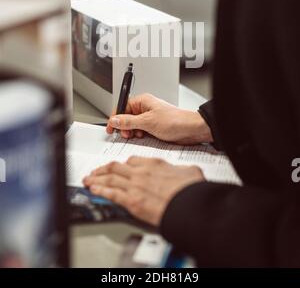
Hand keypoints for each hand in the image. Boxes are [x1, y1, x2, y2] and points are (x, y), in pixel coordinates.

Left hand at [83, 157, 204, 225]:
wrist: (190, 204)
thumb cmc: (190, 189)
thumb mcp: (190, 171)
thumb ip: (181, 170)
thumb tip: (184, 171)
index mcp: (154, 163)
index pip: (132, 160)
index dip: (123, 164)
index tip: (119, 167)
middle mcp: (141, 172)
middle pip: (116, 167)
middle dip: (103, 169)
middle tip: (96, 172)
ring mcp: (135, 186)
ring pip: (110, 178)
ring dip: (97, 178)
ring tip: (89, 180)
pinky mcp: (132, 201)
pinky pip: (111, 193)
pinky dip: (100, 190)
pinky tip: (94, 190)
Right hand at [107, 93, 211, 144]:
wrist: (191, 129)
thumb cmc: (175, 120)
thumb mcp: (147, 122)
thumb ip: (128, 121)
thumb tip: (114, 120)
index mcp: (142, 101)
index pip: (122, 107)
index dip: (115, 118)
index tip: (110, 128)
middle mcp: (145, 108)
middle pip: (126, 117)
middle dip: (124, 127)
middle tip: (126, 134)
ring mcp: (150, 117)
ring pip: (133, 125)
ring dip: (132, 132)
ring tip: (137, 136)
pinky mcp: (154, 126)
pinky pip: (141, 130)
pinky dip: (140, 135)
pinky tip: (143, 138)